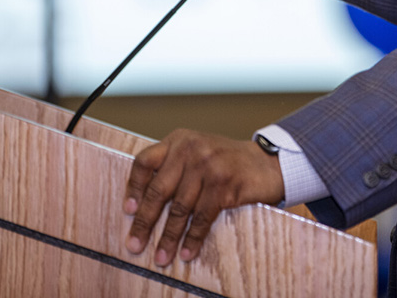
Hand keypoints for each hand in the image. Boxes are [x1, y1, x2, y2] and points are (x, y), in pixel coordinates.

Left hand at [124, 130, 284, 265]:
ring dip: (169, 237)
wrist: (268, 162)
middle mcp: (191, 148)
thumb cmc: (228, 162)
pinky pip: (202, 217)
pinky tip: (187, 251)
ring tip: (162, 256)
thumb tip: (144, 206)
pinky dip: (193, 238)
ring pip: (180, 208)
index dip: (135, 189)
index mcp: (179, 140)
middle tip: (135, 244)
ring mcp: (209, 165)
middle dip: (145, 221)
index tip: (129, 211)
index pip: (145, 162)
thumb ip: (174, 168)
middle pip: (159, 189)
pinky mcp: (225, 183)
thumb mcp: (198, 154)